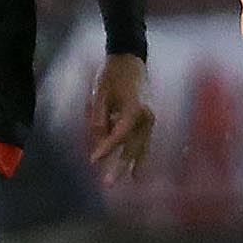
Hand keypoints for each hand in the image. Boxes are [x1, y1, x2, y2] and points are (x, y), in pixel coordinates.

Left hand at [86, 53, 155, 184]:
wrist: (131, 58)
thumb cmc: (113, 74)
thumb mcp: (100, 94)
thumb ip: (99, 119)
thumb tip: (100, 141)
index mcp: (135, 108)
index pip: (119, 135)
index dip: (105, 149)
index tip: (92, 161)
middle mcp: (146, 116)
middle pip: (133, 145)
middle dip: (121, 165)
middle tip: (108, 184)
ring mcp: (149, 117)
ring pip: (142, 144)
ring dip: (135, 161)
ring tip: (136, 179)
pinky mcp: (148, 118)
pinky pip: (142, 139)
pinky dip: (138, 151)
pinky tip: (136, 166)